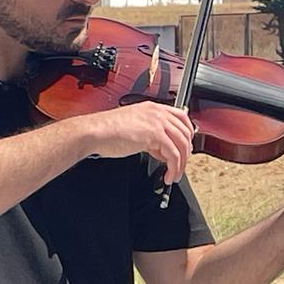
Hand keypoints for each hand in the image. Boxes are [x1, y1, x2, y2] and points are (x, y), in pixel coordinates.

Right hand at [79, 101, 194, 183]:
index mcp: (153, 108)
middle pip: (185, 132)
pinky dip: (174, 168)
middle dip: (186, 152)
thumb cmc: (107, 131)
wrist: (95, 132)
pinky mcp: (155, 135)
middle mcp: (158, 113)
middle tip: (181, 164)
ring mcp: (157, 123)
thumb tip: (160, 149)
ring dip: (181, 163)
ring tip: (174, 174)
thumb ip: (150, 136)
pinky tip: (168, 175)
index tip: (186, 146)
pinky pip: (173, 154)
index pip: (182, 117)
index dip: (188, 133)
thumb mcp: (135, 128)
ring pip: (182, 144)